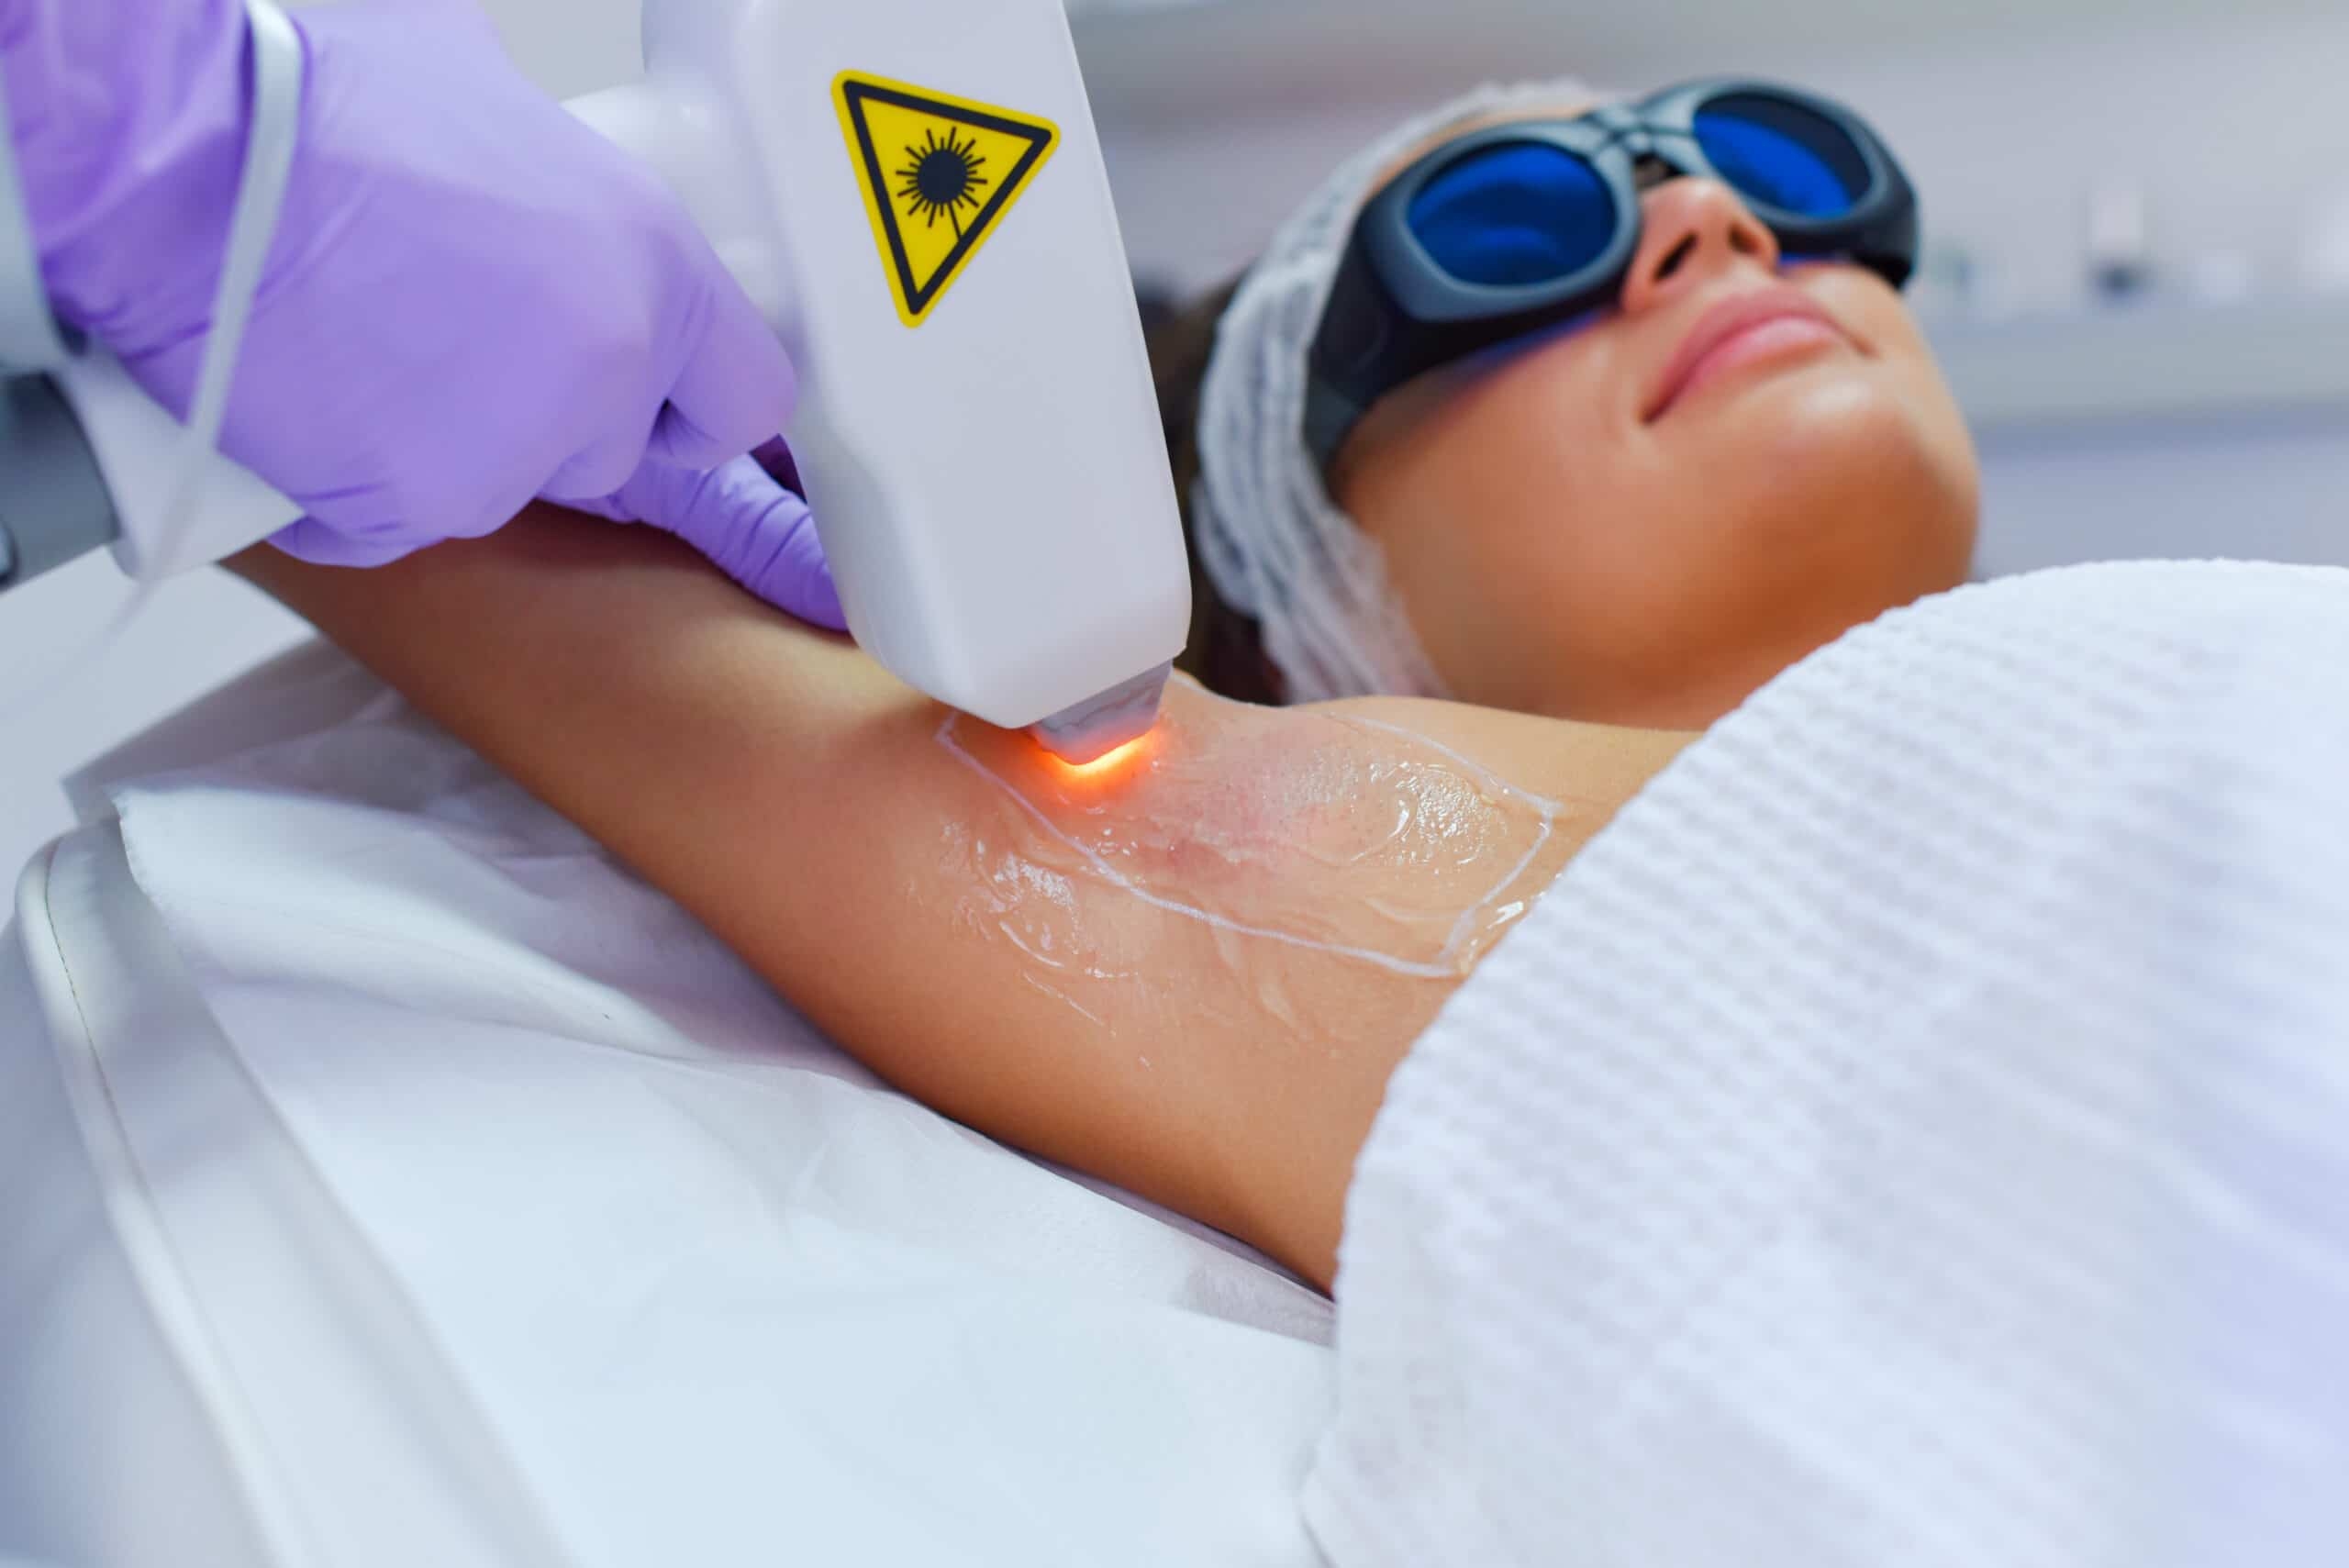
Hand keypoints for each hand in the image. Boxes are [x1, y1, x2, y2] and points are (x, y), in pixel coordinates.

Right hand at [5, 0, 836, 617]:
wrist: (181, 158)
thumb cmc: (311, 99)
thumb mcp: (490, 94)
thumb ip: (555, 170)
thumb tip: (539, 167)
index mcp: (650, 266)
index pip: (746, 393)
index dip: (698, 398)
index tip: (664, 396)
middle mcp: (602, 369)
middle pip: (614, 445)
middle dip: (550, 411)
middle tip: (453, 336)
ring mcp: (508, 453)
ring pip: (503, 482)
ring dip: (445, 439)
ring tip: (360, 341)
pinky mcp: (409, 508)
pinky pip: (397, 518)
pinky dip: (354, 479)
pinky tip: (309, 395)